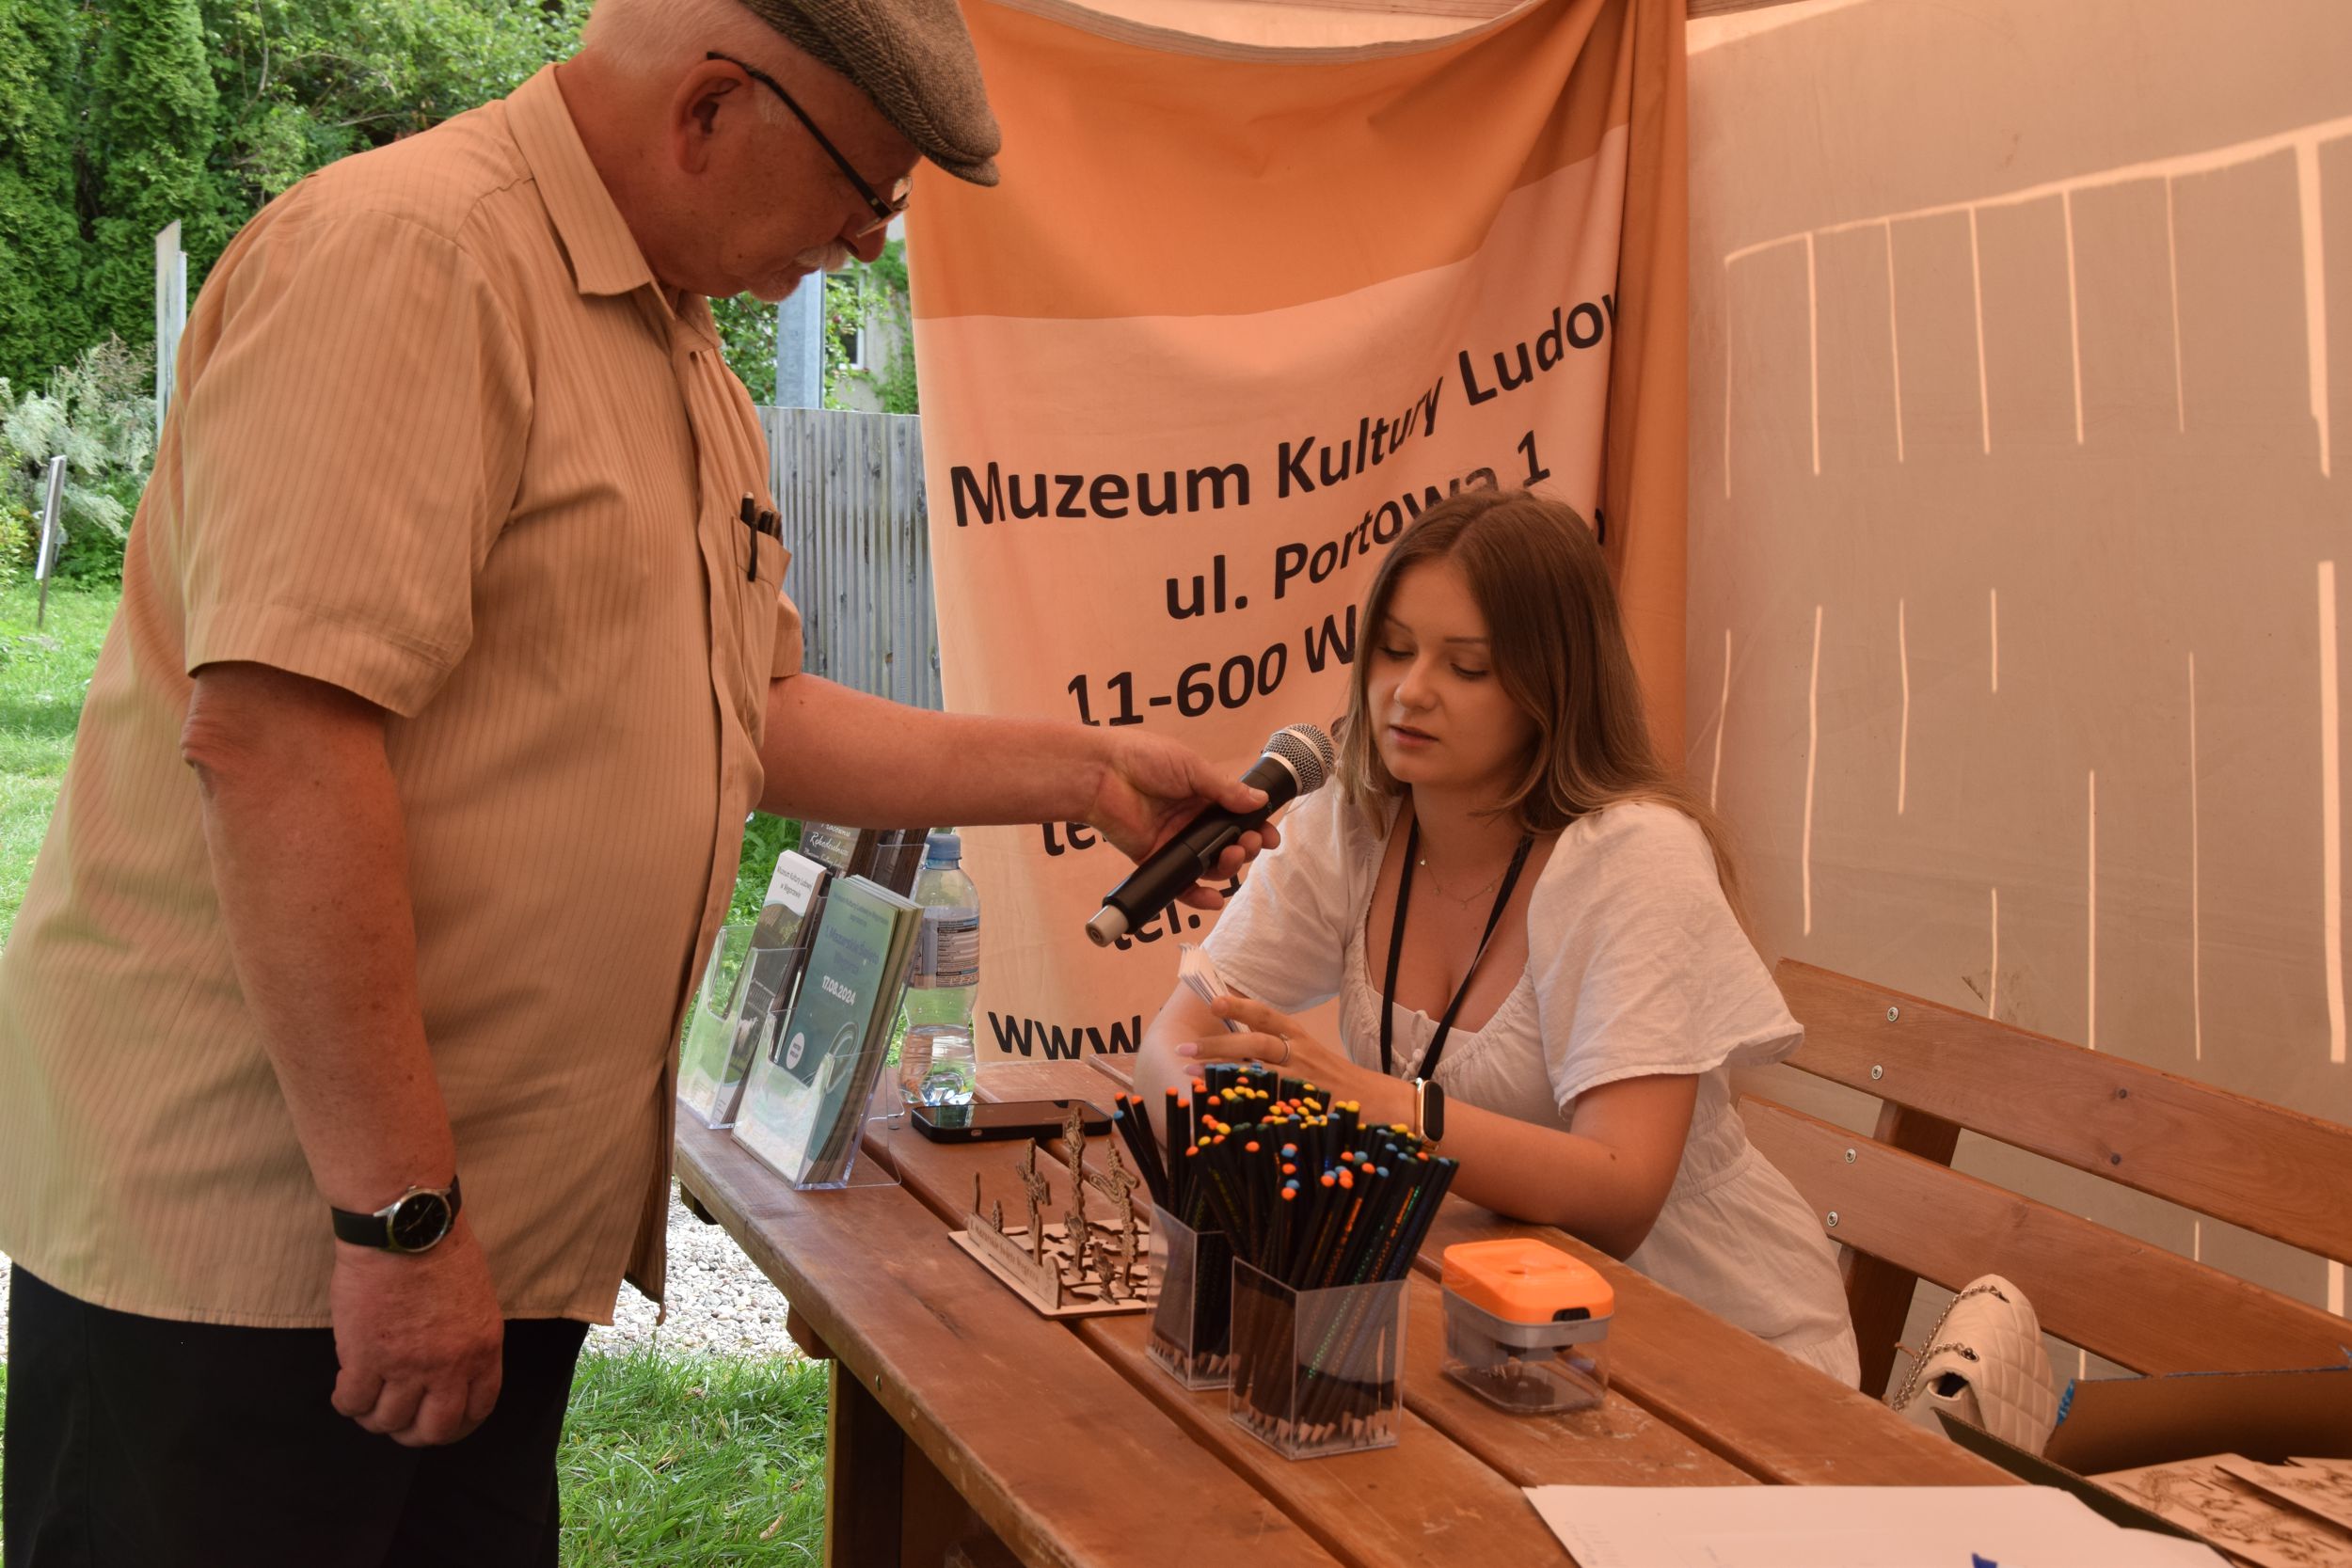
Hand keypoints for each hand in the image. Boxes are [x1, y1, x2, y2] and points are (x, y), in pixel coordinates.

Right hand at [330, 1215, 503, 1446]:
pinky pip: (353, 1403)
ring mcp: (406, 1365)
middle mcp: (449, 1365)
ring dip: (374, 1417)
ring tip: (367, 1400)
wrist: (405, 1227)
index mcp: (483, 1349)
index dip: (456, 1425)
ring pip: (388, 1421)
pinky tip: (345, 1387)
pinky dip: (346, 1402)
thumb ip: (466, 1341)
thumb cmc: (440, 1250)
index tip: (437, 1422)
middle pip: (434, 1430)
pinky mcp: (366, 1358)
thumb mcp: (475, 1300)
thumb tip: (448, 1371)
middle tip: (398, 1422)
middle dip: (414, 1434)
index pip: (478, 1409)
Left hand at [1084, 731, 1283, 908]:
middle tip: (1250, 843)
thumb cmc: (1143, 758)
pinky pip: (1180, 883)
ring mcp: (1175, 842)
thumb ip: (1226, 790)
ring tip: (1232, 856)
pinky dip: (1198, 895)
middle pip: (1229, 844)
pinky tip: (1214, 899)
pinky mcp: (1156, 859)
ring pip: (1210, 865)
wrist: (1102, 773)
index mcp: (1203, 795)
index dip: (1256, 828)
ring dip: (1228, 867)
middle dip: (1247, 848)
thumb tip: (1261, 801)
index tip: (1270, 836)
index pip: (1237, 817)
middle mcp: (1192, 821)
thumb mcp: (1192, 767)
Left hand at [1179, 996, 1359, 1092]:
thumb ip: (1274, 1049)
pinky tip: (1221, 1108)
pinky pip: (1270, 1104)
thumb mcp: (1307, 1054)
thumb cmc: (1333, 1077)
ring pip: (1258, 1073)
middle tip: (1185, 1049)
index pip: (1267, 1015)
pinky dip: (1245, 1105)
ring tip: (1192, 1076)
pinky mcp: (1303, 1108)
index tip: (1212, 1003)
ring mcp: (1301, 1082)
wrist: (1376, 1101)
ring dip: (1222, 1073)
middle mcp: (1299, 1055)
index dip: (1239, 1008)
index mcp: (1298, 1037)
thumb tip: (1230, 1049)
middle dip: (1218, 1045)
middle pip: (1255, 1044)